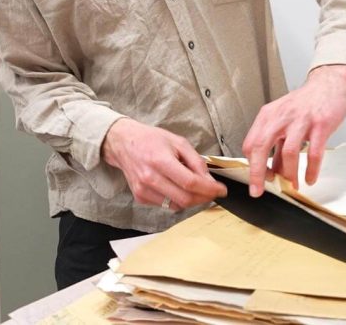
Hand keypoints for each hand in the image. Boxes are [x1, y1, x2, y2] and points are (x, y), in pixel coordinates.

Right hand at [102, 118, 226, 209]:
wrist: (124, 143)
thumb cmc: (151, 140)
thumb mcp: (179, 142)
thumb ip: (196, 162)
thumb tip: (209, 180)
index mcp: (161, 161)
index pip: (190, 183)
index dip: (209, 189)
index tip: (221, 190)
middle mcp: (150, 178)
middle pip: (185, 198)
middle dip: (204, 198)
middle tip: (213, 192)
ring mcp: (143, 190)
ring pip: (176, 205)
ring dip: (192, 200)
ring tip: (197, 188)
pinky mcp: (140, 197)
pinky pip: (166, 205)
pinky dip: (177, 199)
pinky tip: (178, 187)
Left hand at [242, 64, 345, 196]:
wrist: (328, 84)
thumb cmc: (304, 104)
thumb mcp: (284, 119)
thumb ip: (277, 144)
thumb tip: (272, 171)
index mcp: (268, 116)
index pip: (250, 144)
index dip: (251, 165)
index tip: (257, 181)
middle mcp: (281, 117)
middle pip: (262, 147)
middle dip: (258, 173)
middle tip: (259, 191)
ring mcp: (301, 120)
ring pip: (289, 152)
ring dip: (289, 174)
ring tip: (292, 186)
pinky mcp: (321, 124)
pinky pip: (314, 152)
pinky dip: (311, 169)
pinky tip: (310, 178)